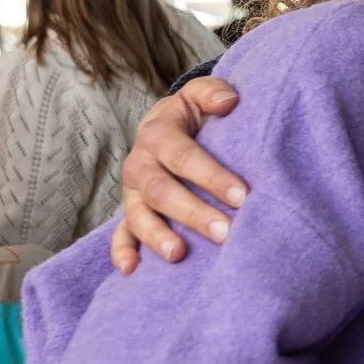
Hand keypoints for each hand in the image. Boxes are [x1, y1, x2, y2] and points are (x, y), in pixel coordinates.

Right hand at [109, 77, 248, 273]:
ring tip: (179, 255)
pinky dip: (122, 252)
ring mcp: (133, 193)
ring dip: (158, 236)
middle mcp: (140, 164)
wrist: (169, 127)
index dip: (210, 175)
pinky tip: (131, 271)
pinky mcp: (131, 213)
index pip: (182, 155)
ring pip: (139, 216)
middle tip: (225, 232)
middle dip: (192, 212)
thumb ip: (212, 92)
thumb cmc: (194, 115)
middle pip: (161, 191)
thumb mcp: (199, 96)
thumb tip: (229, 102)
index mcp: (158, 133)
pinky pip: (120, 234)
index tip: (243, 195)